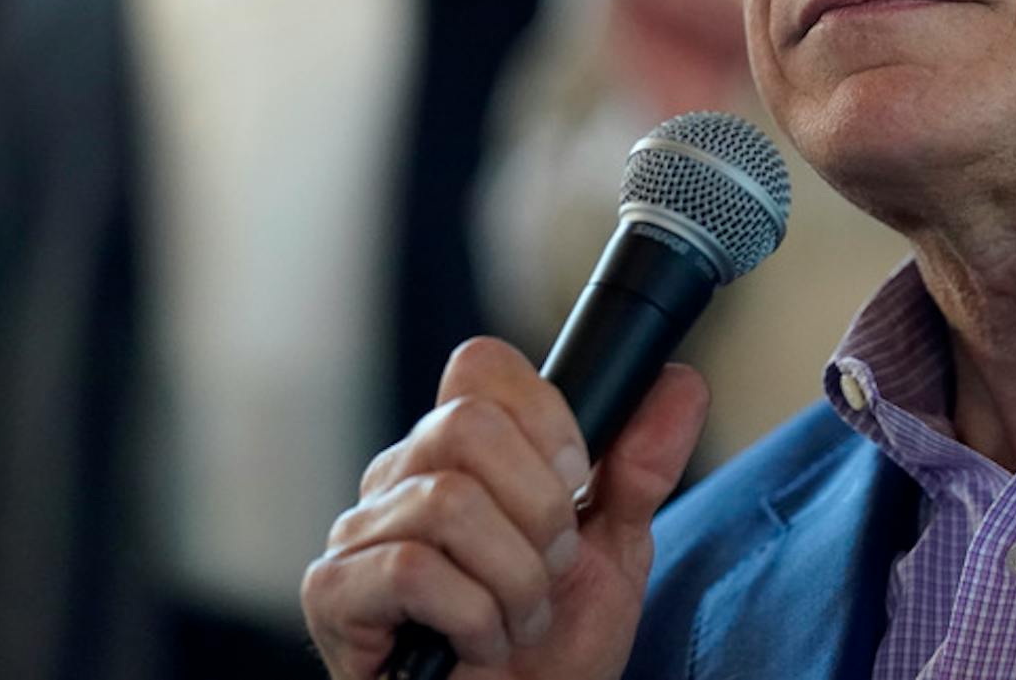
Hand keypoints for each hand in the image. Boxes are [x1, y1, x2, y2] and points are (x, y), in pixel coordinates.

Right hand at [302, 338, 708, 679]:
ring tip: (519, 618)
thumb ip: (641, 467)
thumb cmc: (552, 650)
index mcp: (460, 452)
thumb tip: (683, 382)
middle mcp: (400, 477)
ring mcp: (359, 533)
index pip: (480, 364)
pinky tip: (477, 646)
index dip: (545, 417)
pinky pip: (410, 568)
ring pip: (448, 501)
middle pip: (466, 423)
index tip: (575, 485)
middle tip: (549, 569)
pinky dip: (472, 617)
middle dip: (539, 510)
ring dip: (514, 577)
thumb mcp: (616, 551)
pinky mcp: (333, 592)